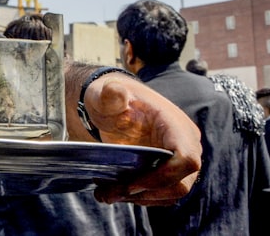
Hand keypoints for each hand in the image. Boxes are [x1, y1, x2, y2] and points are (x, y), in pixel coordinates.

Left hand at [73, 71, 200, 204]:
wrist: (110, 105)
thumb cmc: (110, 98)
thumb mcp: (105, 93)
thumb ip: (110, 94)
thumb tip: (115, 92)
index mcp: (176, 126)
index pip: (187, 159)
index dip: (164, 177)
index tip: (131, 184)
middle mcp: (185, 146)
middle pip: (180, 184)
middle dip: (145, 193)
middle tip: (110, 193)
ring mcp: (178, 162)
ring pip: (170, 194)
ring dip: (139, 199)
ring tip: (106, 194)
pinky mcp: (168, 173)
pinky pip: (162, 194)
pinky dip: (139, 198)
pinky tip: (113, 192)